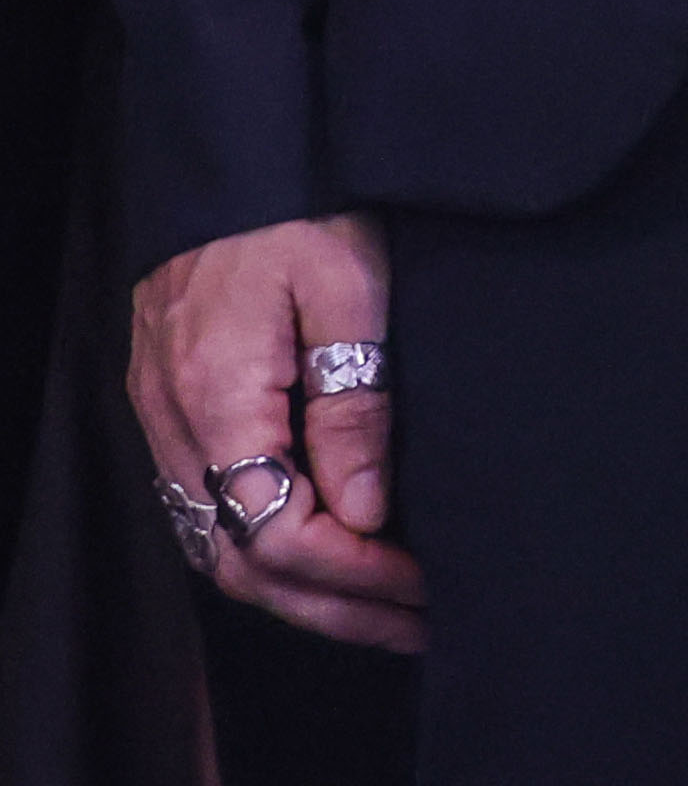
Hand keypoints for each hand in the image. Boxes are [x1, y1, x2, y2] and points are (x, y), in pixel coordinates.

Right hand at [127, 219, 413, 650]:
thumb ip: (354, 402)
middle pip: (239, 563)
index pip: (275, 532)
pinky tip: (331, 560)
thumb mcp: (348, 289)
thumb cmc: (298, 210)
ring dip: (302, 592)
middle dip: (334, 607)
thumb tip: (367, 510)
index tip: (427, 584)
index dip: (355, 573)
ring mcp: (162, 421)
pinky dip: (268, 553)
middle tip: (419, 624)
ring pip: (217, 547)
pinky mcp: (173, 411)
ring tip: (388, 610)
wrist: (231, 161)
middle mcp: (173, 424)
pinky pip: (209, 511)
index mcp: (215, 398)